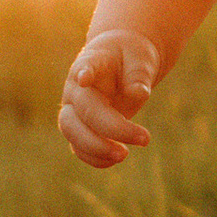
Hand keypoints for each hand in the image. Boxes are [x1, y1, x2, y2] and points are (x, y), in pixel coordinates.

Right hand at [60, 33, 159, 166]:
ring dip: (96, 148)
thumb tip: (138, 93)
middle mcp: (76, 88)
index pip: (84, 67)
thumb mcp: (141, 58)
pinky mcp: (79, 127)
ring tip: (124, 154)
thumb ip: (139, 74)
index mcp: (91, 63)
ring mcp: (73, 109)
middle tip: (144, 138)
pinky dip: (96, 158)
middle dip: (108, 129)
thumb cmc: (131, 57)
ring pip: (72, 132)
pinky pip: (79, 147)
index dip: (84, 73)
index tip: (84, 78)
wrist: (121, 62)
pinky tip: (117, 158)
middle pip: (79, 110)